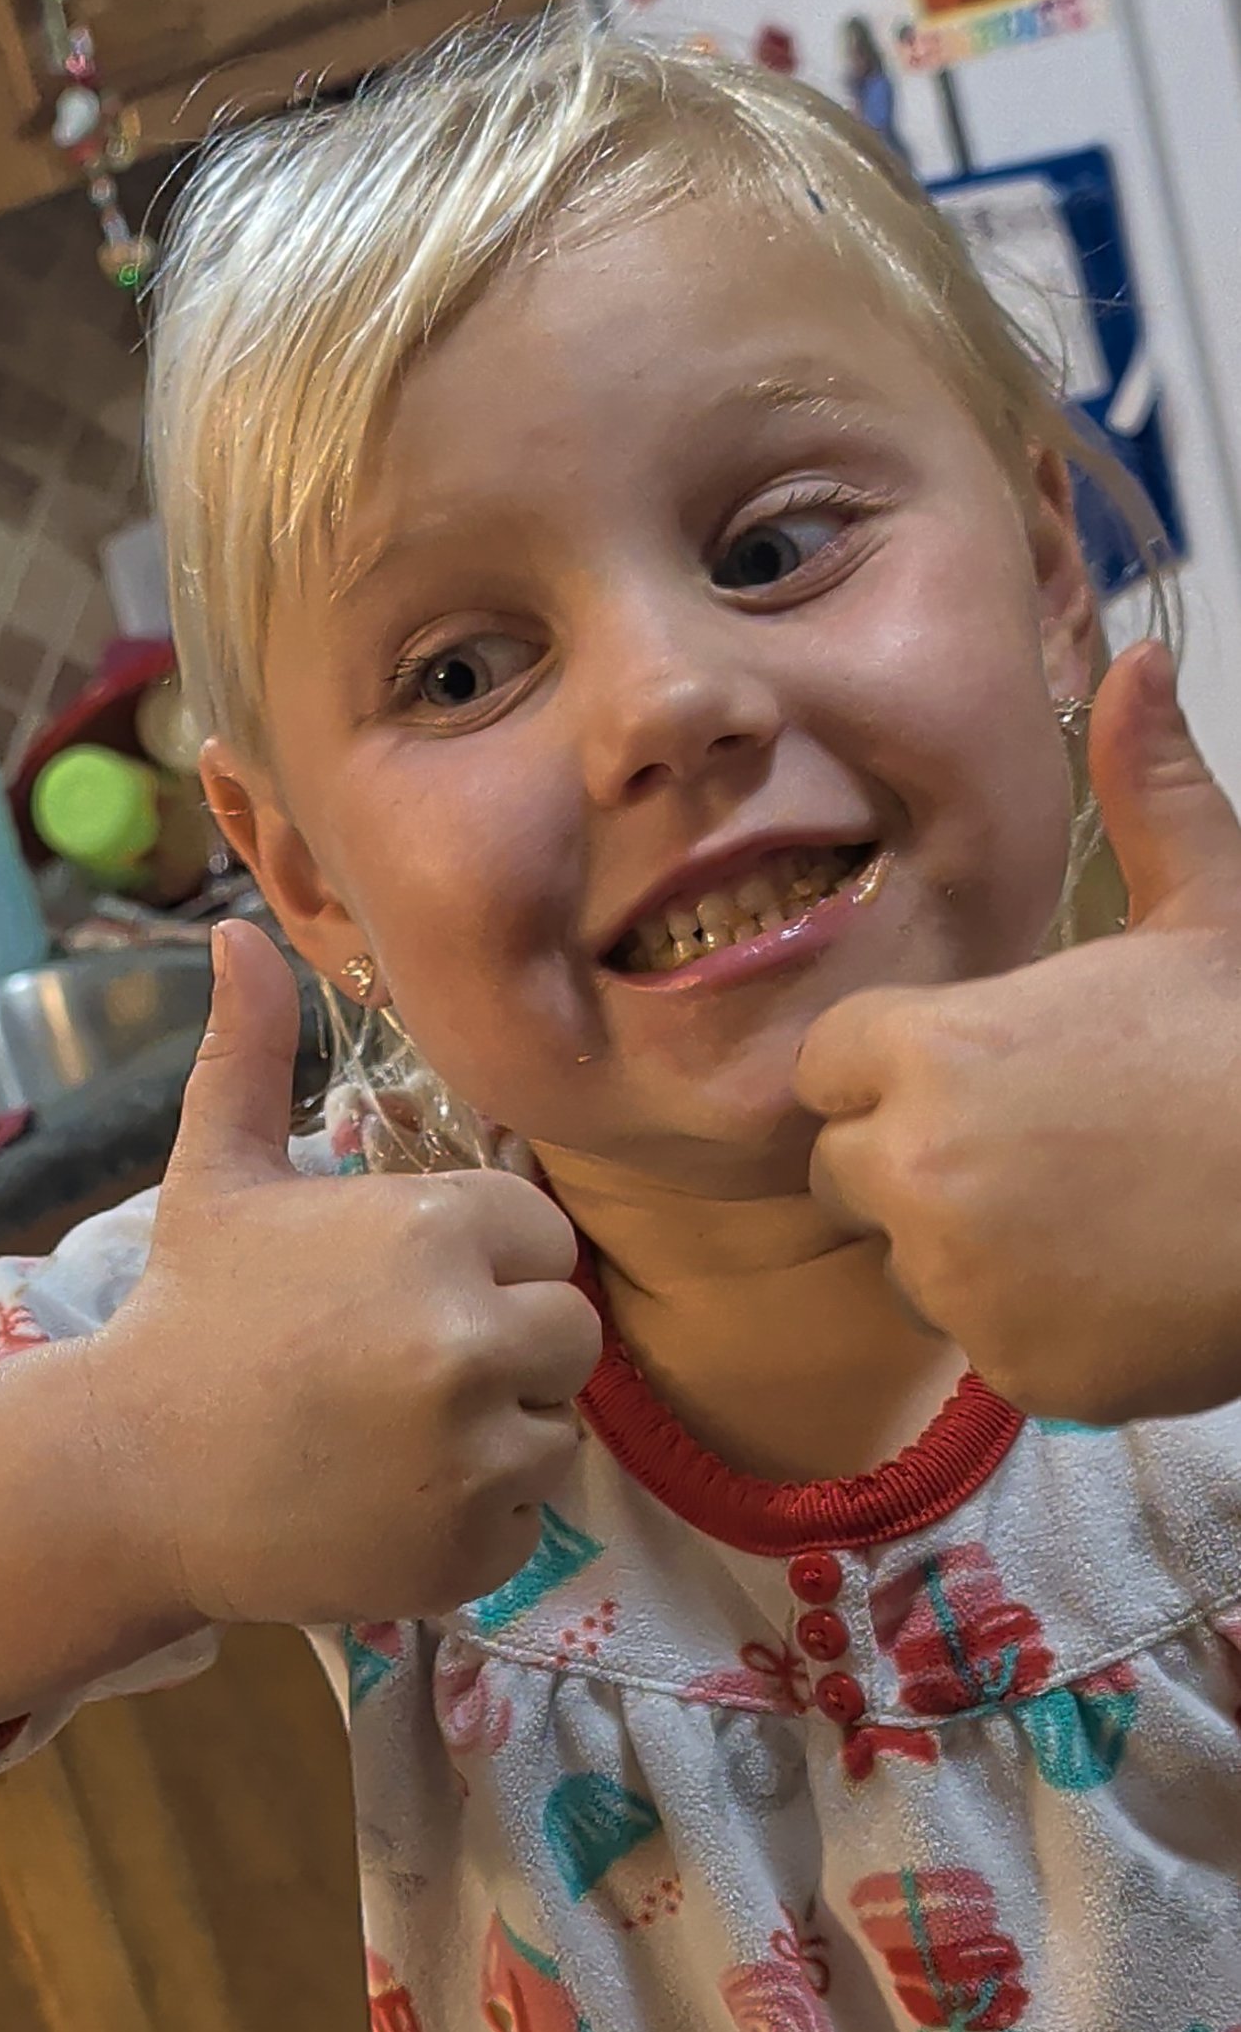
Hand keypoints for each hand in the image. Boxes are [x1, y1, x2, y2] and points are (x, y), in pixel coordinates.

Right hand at [93, 917, 600, 1626]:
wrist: (128, 1481)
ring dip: (493, 1436)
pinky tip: (385, 1499)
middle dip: (502, 1351)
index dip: (480, 1267)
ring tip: (389, 1438)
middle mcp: (471, 1335)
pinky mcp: (475, 1547)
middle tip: (398, 1374)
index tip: (399, 1299)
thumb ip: (251, 1055)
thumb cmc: (186, 1317)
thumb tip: (236, 932)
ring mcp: (478, 1452)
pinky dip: (471, 1519)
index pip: (544, 1239)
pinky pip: (526, 1519)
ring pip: (556, 1430)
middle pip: (568, 1334)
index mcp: (435, 1229)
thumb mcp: (218, 1176)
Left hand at [800, 643, 1240, 1421]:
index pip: (829, 1064)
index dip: (890, 1069)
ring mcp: (954, 1278)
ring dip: (971, 1248)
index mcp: (934, 1051)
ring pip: (910, 1264)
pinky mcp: (1006, 1365)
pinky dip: (1036, 1325)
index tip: (968, 1076)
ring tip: (1091, 1214)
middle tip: (1038, 1151)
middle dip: (912, 1162)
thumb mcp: (1210, 912)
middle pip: (846, 1171)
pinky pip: (982, 1342)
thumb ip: (1150, 798)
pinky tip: (1119, 1284)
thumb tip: (1137, 667)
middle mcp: (915, 1168)